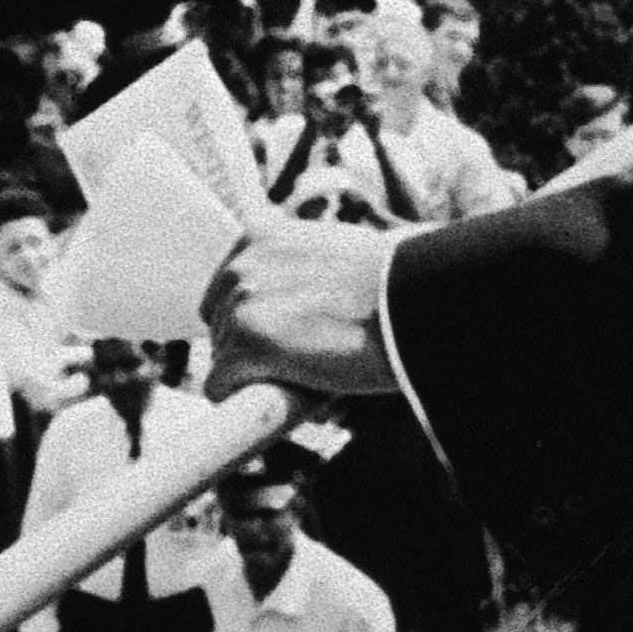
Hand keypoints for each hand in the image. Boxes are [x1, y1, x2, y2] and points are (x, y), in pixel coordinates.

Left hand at [199, 207, 402, 399]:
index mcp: (260, 234)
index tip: (281, 331)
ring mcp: (242, 307)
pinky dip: (244, 398)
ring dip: (255, 371)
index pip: (228, 284)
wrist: (413, 302)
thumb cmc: (391, 284)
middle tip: (298, 357)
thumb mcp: (335, 251)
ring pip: (221, 356)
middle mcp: (241, 266)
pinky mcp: (248, 347)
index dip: (254, 314)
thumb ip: (301, 266)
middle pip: (219, 322)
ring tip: (303, 373)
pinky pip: (219, 386)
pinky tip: (278, 394)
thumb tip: (289, 306)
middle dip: (249, 343)